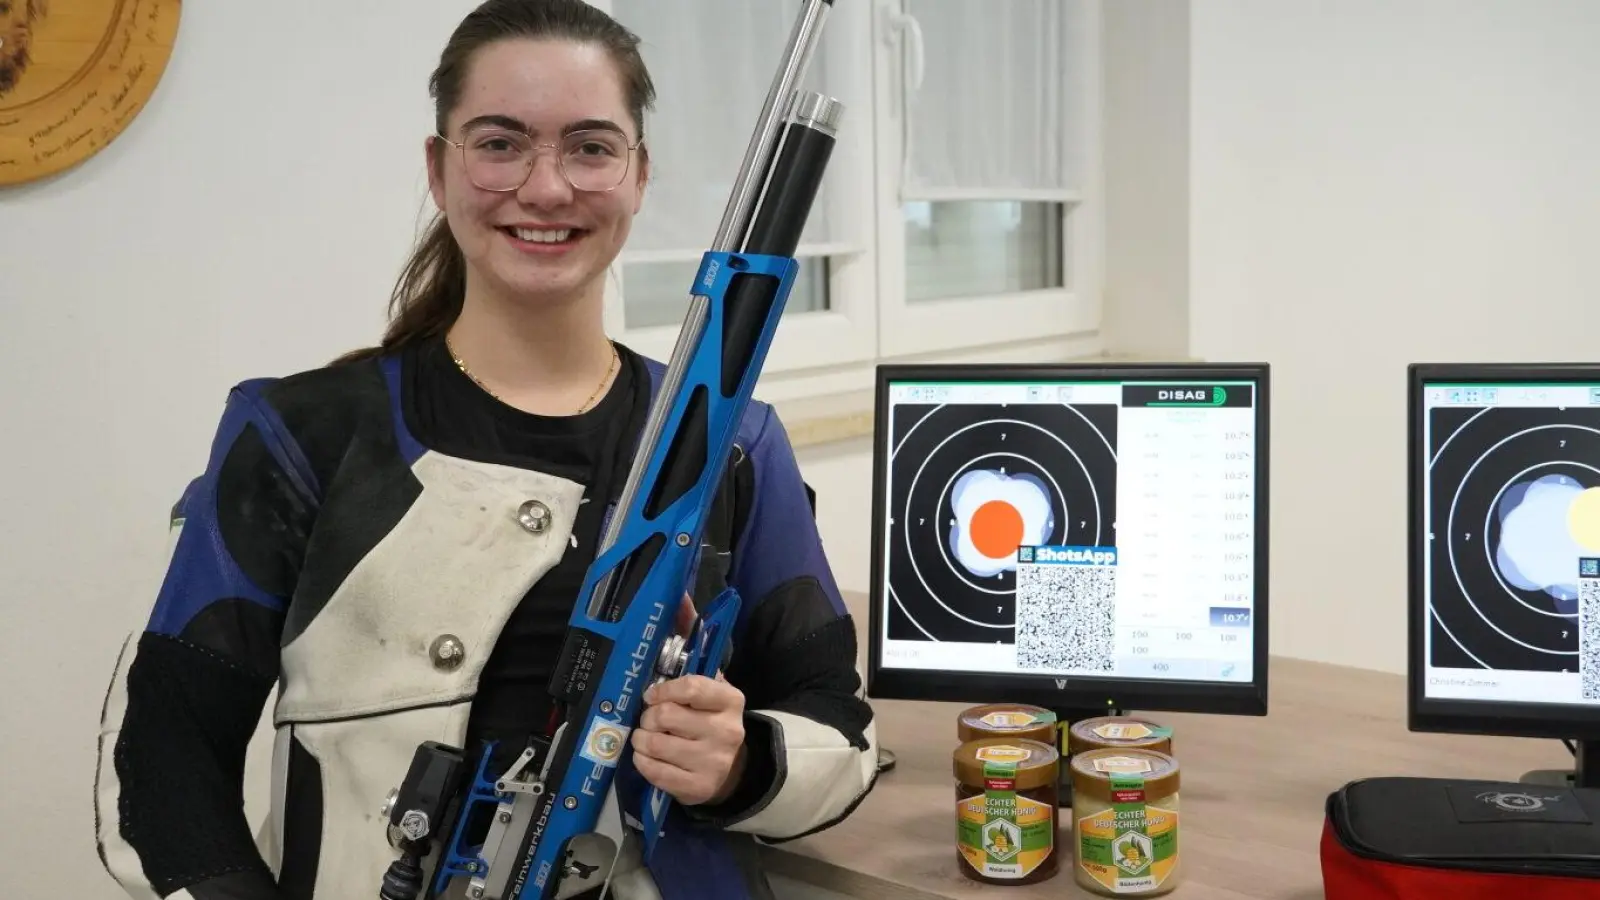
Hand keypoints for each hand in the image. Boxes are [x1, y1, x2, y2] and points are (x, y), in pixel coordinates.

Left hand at [631, 595, 747, 806]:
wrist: (734, 770)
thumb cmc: (712, 718)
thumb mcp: (711, 682)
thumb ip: (693, 640)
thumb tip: (679, 595)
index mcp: (731, 700)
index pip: (691, 687)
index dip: (662, 690)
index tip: (653, 693)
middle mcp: (727, 731)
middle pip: (664, 717)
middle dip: (649, 717)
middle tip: (652, 719)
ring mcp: (713, 763)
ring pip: (654, 745)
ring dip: (642, 739)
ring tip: (649, 737)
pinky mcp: (697, 789)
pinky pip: (652, 771)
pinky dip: (643, 762)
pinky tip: (651, 757)